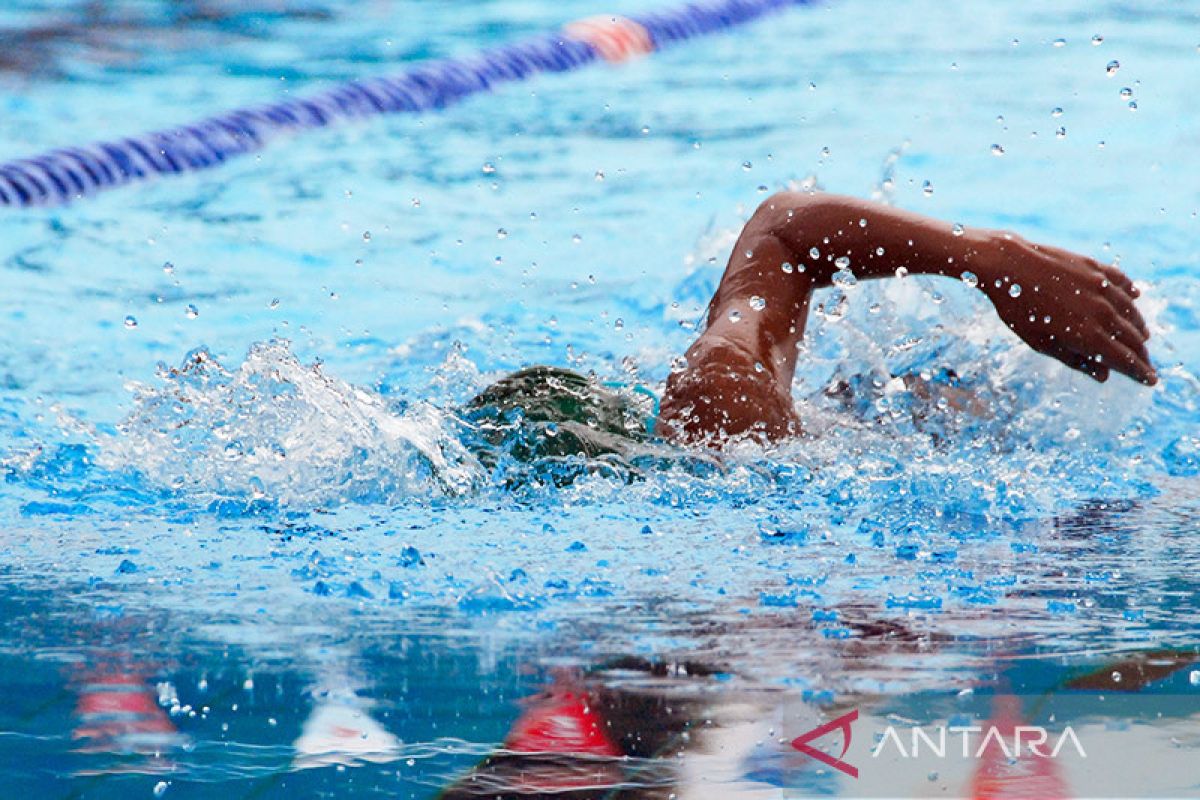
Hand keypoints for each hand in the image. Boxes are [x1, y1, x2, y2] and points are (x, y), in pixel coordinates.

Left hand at [978, 232, 1155, 384]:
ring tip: (1142, 337)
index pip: (1125, 359)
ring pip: (1131, 311)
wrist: (1008, 266)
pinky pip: (1121, 282)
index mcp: (1087, 335)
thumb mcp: (1040, 342)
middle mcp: (1101, 311)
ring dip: (1139, 327)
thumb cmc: (1018, 309)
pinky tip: (1135, 297)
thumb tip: (1103, 376)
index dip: (1140, 372)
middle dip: (1142, 354)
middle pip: (1133, 338)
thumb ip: (1074, 359)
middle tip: (1145, 363)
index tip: (1151, 380)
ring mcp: (1100, 287)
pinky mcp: (1095, 267)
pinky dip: (1130, 292)